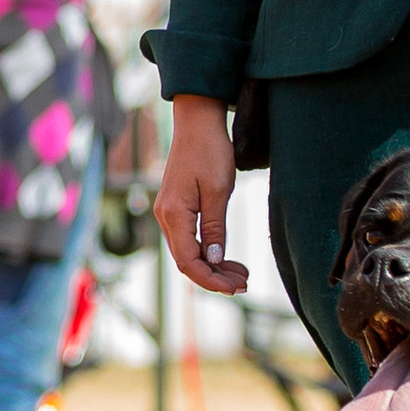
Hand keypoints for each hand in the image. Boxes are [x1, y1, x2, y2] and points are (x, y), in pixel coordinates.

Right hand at [157, 95, 247, 294]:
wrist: (197, 123)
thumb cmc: (210, 151)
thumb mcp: (218, 190)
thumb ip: (215, 227)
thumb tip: (214, 260)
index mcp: (174, 214)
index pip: (188, 261)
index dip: (211, 280)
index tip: (235, 287)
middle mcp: (165, 217)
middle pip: (186, 261)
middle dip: (214, 277)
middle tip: (244, 283)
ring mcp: (169, 213)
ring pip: (188, 252)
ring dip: (213, 267)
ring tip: (240, 274)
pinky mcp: (176, 208)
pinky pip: (189, 239)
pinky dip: (208, 252)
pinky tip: (226, 257)